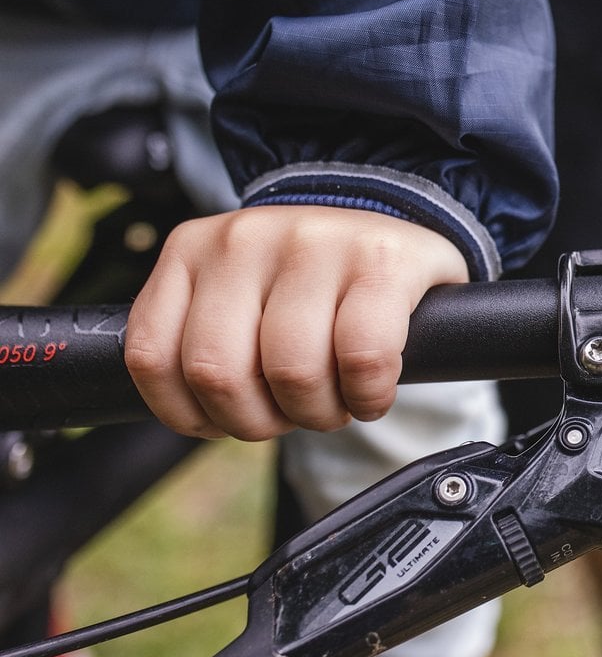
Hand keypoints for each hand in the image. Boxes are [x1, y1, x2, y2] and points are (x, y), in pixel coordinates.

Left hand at [125, 206, 467, 440]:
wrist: (393, 235)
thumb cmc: (310, 290)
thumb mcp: (235, 299)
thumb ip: (198, 341)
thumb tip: (187, 413)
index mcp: (192, 250)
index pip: (153, 359)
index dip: (194, 415)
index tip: (230, 417)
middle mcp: (245, 237)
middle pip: (219, 374)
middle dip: (259, 422)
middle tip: (290, 413)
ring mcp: (315, 242)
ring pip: (292, 372)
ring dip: (317, 414)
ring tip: (334, 403)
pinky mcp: (380, 260)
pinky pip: (362, 357)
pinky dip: (367, 396)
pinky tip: (370, 393)